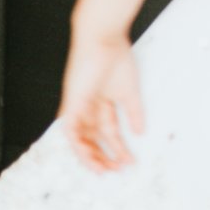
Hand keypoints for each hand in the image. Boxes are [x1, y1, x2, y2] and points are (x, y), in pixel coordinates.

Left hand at [60, 28, 143, 171]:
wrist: (103, 39)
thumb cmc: (115, 58)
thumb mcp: (129, 91)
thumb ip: (134, 113)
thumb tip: (139, 131)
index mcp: (102, 102)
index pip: (108, 131)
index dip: (118, 147)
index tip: (129, 161)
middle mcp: (88, 107)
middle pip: (94, 138)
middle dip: (105, 155)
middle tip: (117, 169)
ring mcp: (78, 106)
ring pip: (81, 139)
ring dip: (92, 155)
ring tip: (104, 169)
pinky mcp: (71, 104)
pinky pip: (70, 131)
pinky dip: (78, 145)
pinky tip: (89, 156)